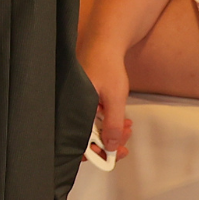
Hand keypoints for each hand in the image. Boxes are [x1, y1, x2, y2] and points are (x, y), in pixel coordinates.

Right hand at [78, 40, 133, 159]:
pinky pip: (94, 118)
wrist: (106, 43)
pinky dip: (108, 121)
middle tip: (124, 142)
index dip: (95, 153)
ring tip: (127, 126)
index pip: (78, 142)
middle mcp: (72, 109)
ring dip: (111, 131)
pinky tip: (121, 118)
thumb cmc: (105, 64)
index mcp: (73, 109)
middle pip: (86, 138)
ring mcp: (78, 105)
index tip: (111, 156)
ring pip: (92, 129)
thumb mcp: (114, 98)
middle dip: (108, 142)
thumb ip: (113, 124)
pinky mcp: (84, 101)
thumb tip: (112, 146)